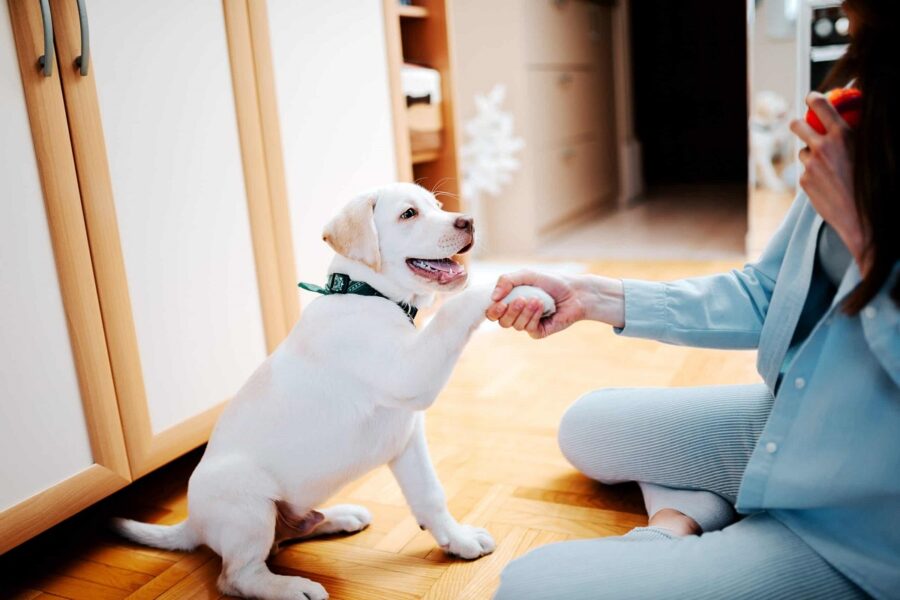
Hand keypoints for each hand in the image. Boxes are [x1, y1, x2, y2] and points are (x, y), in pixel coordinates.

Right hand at [486, 270, 624, 338]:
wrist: (575, 292)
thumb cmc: (551, 282)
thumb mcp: (526, 275)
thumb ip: (506, 280)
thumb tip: (493, 297)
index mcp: (510, 301)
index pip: (493, 312)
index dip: (493, 311)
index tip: (500, 303)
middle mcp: (517, 314)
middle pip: (502, 322)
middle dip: (509, 311)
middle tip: (520, 299)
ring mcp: (528, 324)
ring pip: (515, 325)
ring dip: (525, 311)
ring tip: (537, 299)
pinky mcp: (539, 331)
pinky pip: (529, 329)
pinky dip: (534, 316)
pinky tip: (542, 306)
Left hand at [790, 92, 867, 269]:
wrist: (863, 216)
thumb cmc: (875, 183)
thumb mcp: (871, 150)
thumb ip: (858, 131)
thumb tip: (855, 117)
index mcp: (842, 135)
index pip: (820, 105)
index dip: (813, 98)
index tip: (812, 97)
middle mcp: (822, 147)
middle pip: (796, 125)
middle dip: (799, 123)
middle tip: (804, 125)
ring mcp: (810, 165)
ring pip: (803, 151)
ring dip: (811, 153)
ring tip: (830, 165)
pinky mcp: (804, 181)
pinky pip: (805, 170)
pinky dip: (813, 172)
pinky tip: (829, 182)